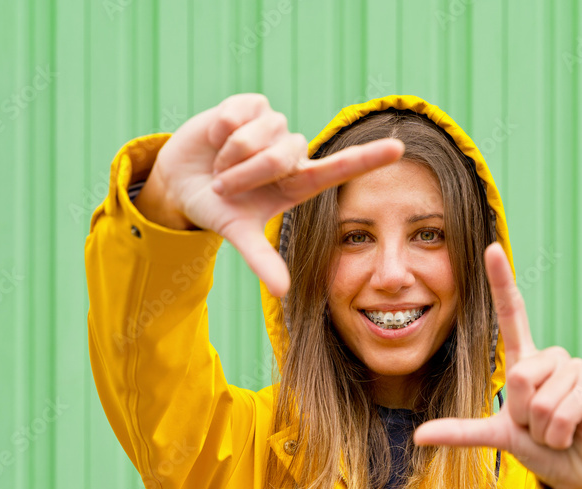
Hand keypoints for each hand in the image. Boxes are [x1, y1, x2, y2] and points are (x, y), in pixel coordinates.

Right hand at [134, 92, 404, 296]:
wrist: (182, 180)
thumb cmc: (218, 207)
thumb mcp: (238, 234)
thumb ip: (262, 260)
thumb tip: (282, 292)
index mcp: (300, 181)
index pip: (341, 167)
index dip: (368, 158)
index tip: (399, 149)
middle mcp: (292, 151)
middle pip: (281, 156)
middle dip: (246, 174)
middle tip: (225, 186)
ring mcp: (273, 125)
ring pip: (257, 137)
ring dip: (230, 157)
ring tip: (220, 164)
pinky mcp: (251, 104)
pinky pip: (238, 116)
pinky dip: (219, 131)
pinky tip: (216, 138)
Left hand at [413, 243, 581, 488]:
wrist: (580, 472)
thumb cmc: (541, 447)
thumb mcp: (500, 436)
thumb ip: (463, 431)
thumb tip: (419, 436)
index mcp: (524, 361)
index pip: (512, 314)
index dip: (502, 282)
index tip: (491, 248)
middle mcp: (550, 358)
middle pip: (519, 377)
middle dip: (521, 415)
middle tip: (537, 426)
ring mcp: (575, 370)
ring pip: (539, 401)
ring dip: (542, 429)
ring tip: (556, 431)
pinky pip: (561, 413)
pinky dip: (559, 435)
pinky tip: (572, 433)